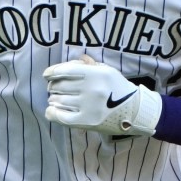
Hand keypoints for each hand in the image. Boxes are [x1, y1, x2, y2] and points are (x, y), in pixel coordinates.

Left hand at [43, 55, 160, 136]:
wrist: (134, 111)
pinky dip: (52, 113)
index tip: (46, 75)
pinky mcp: (86, 121)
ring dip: (52, 99)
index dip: (51, 72)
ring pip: (58, 100)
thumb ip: (90, 64)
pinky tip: (51, 110)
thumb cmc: (118, 89)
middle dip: (52, 86)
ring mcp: (89, 106)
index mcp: (96, 74)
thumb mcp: (107, 71)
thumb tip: (76, 59)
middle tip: (53, 88)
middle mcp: (92, 89)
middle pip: (59, 86)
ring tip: (54, 99)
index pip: (65, 70)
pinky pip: (62, 117)